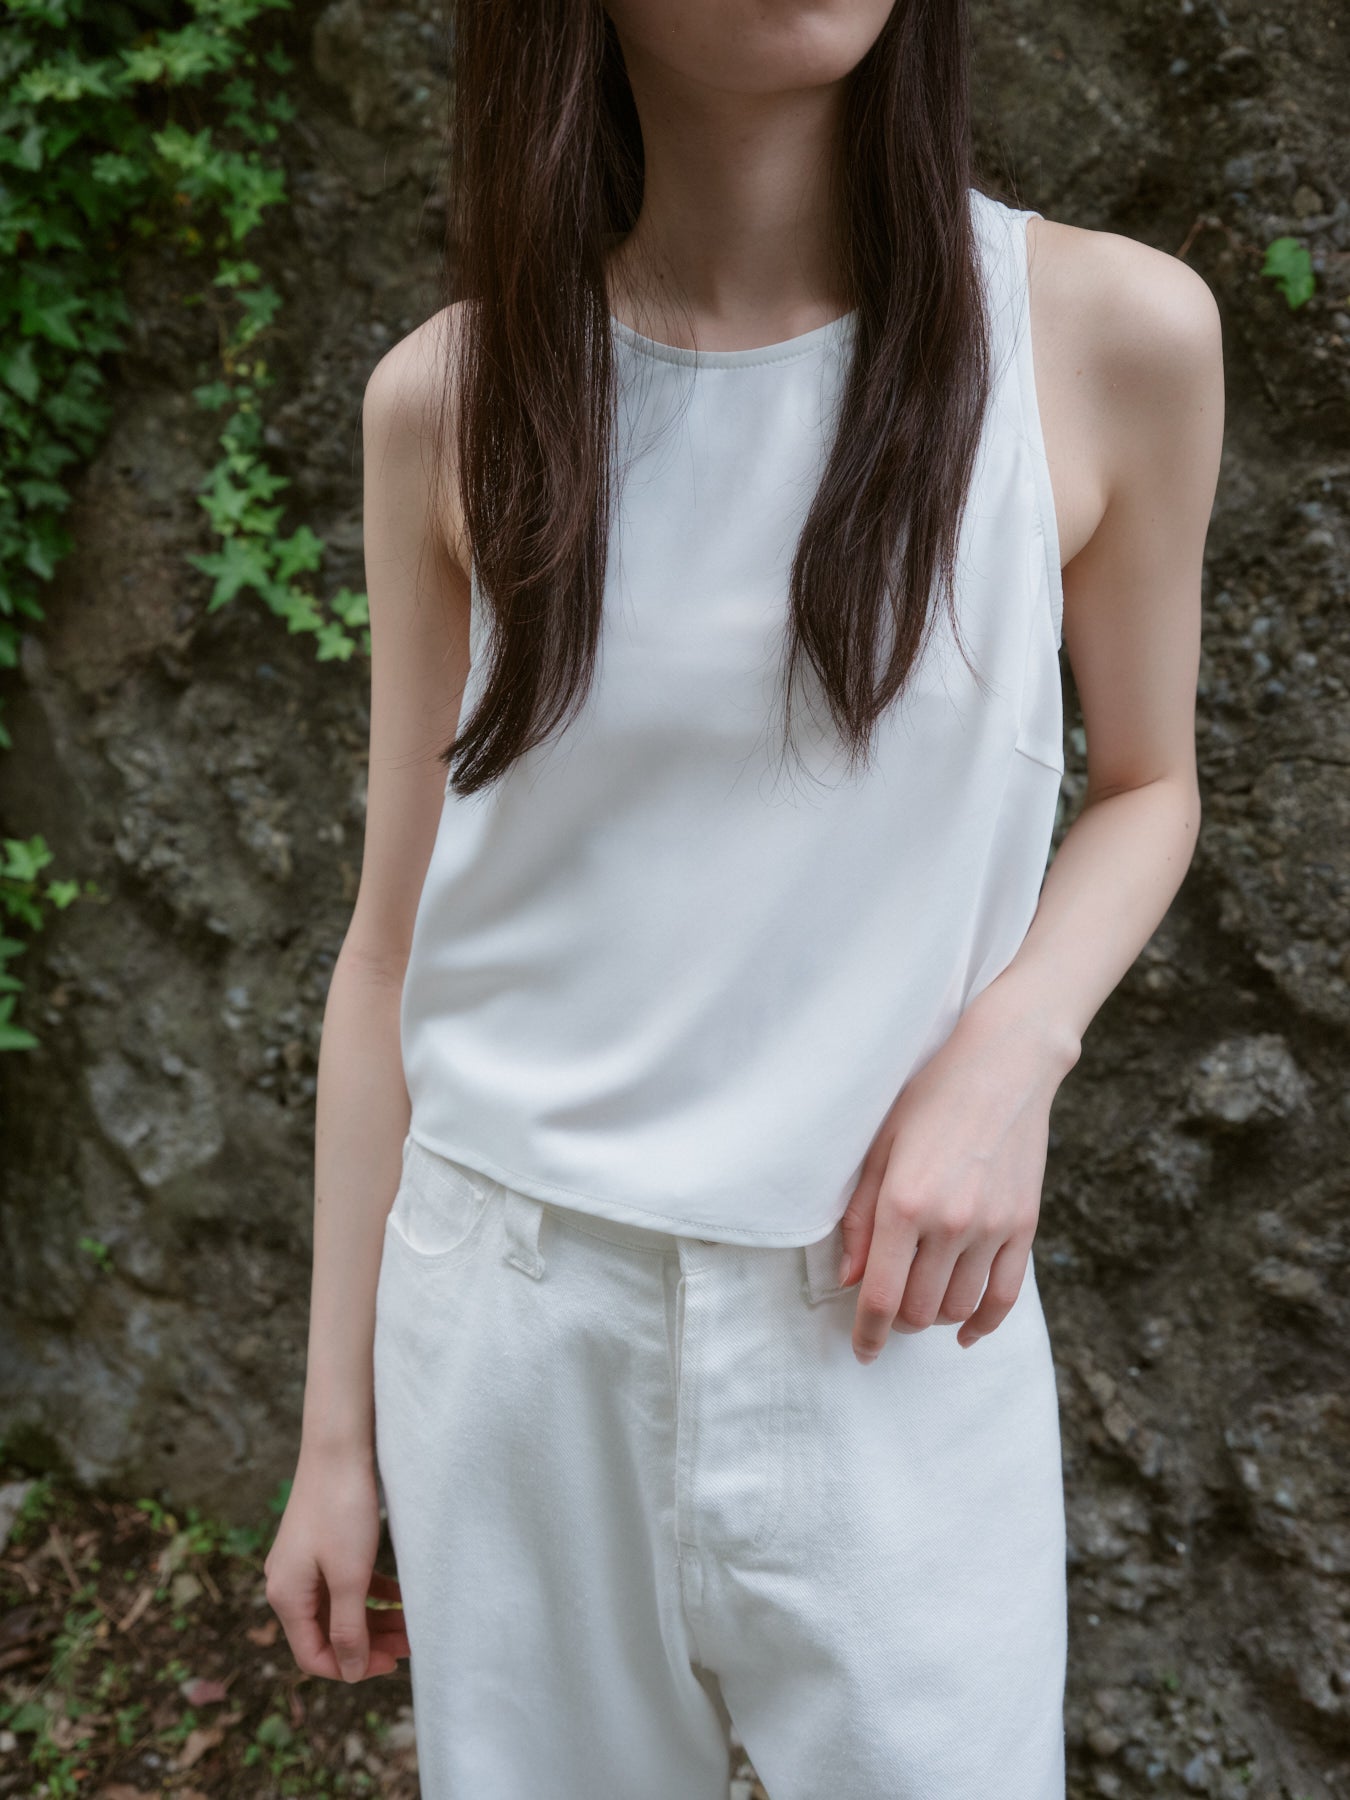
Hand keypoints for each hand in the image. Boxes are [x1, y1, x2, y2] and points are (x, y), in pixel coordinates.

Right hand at [264, 1444, 409, 1681]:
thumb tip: (351, 1672)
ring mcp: (303, 1563)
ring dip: (375, 1620)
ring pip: (339, 1608)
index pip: (314, 1656)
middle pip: (327, 1633)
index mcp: (286, 1597)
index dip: (352, 1667)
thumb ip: (349, 1628)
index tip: (392, 1663)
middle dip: (369, 1644)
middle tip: (410, 1645)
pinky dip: (371, 1593)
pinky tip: (399, 1595)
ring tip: (412, 1624)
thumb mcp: (349, 1577)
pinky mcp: (320, 1544)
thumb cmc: (342, 1509)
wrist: (338, 1446)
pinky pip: (344, 1583)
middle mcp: (288, 1583)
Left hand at [837, 992, 1075, 1363]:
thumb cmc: (929, 1098)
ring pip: (958, 1308)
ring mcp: (993, 1228)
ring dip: (933, 1318)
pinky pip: (1004, 1297)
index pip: (881, 1295)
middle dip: (897, 1323)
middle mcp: (950, 1223)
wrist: (1003, 1066)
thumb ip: (860, 1218)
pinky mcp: (1024, 1226)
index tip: (861, 1351)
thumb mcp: (878, 1147)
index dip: (867, 1333)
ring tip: (919, 1304)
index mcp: (904, 1203)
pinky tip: (965, 1330)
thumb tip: (849, 1279)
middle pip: (919, 1310)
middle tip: (886, 1312)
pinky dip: (982, 1323)